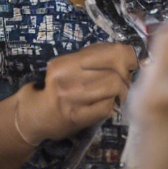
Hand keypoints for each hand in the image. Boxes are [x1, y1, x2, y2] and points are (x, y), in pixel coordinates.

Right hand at [16, 43, 137, 144]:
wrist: (38, 115)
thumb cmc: (56, 87)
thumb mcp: (66, 66)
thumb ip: (91, 56)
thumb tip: (125, 51)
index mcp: (63, 63)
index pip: (111, 53)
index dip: (128, 57)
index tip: (129, 62)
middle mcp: (66, 80)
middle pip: (116, 72)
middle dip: (125, 76)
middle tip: (123, 79)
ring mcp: (73, 100)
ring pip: (115, 87)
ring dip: (121, 90)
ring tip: (115, 91)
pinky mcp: (80, 117)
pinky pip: (109, 105)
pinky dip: (112, 103)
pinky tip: (106, 103)